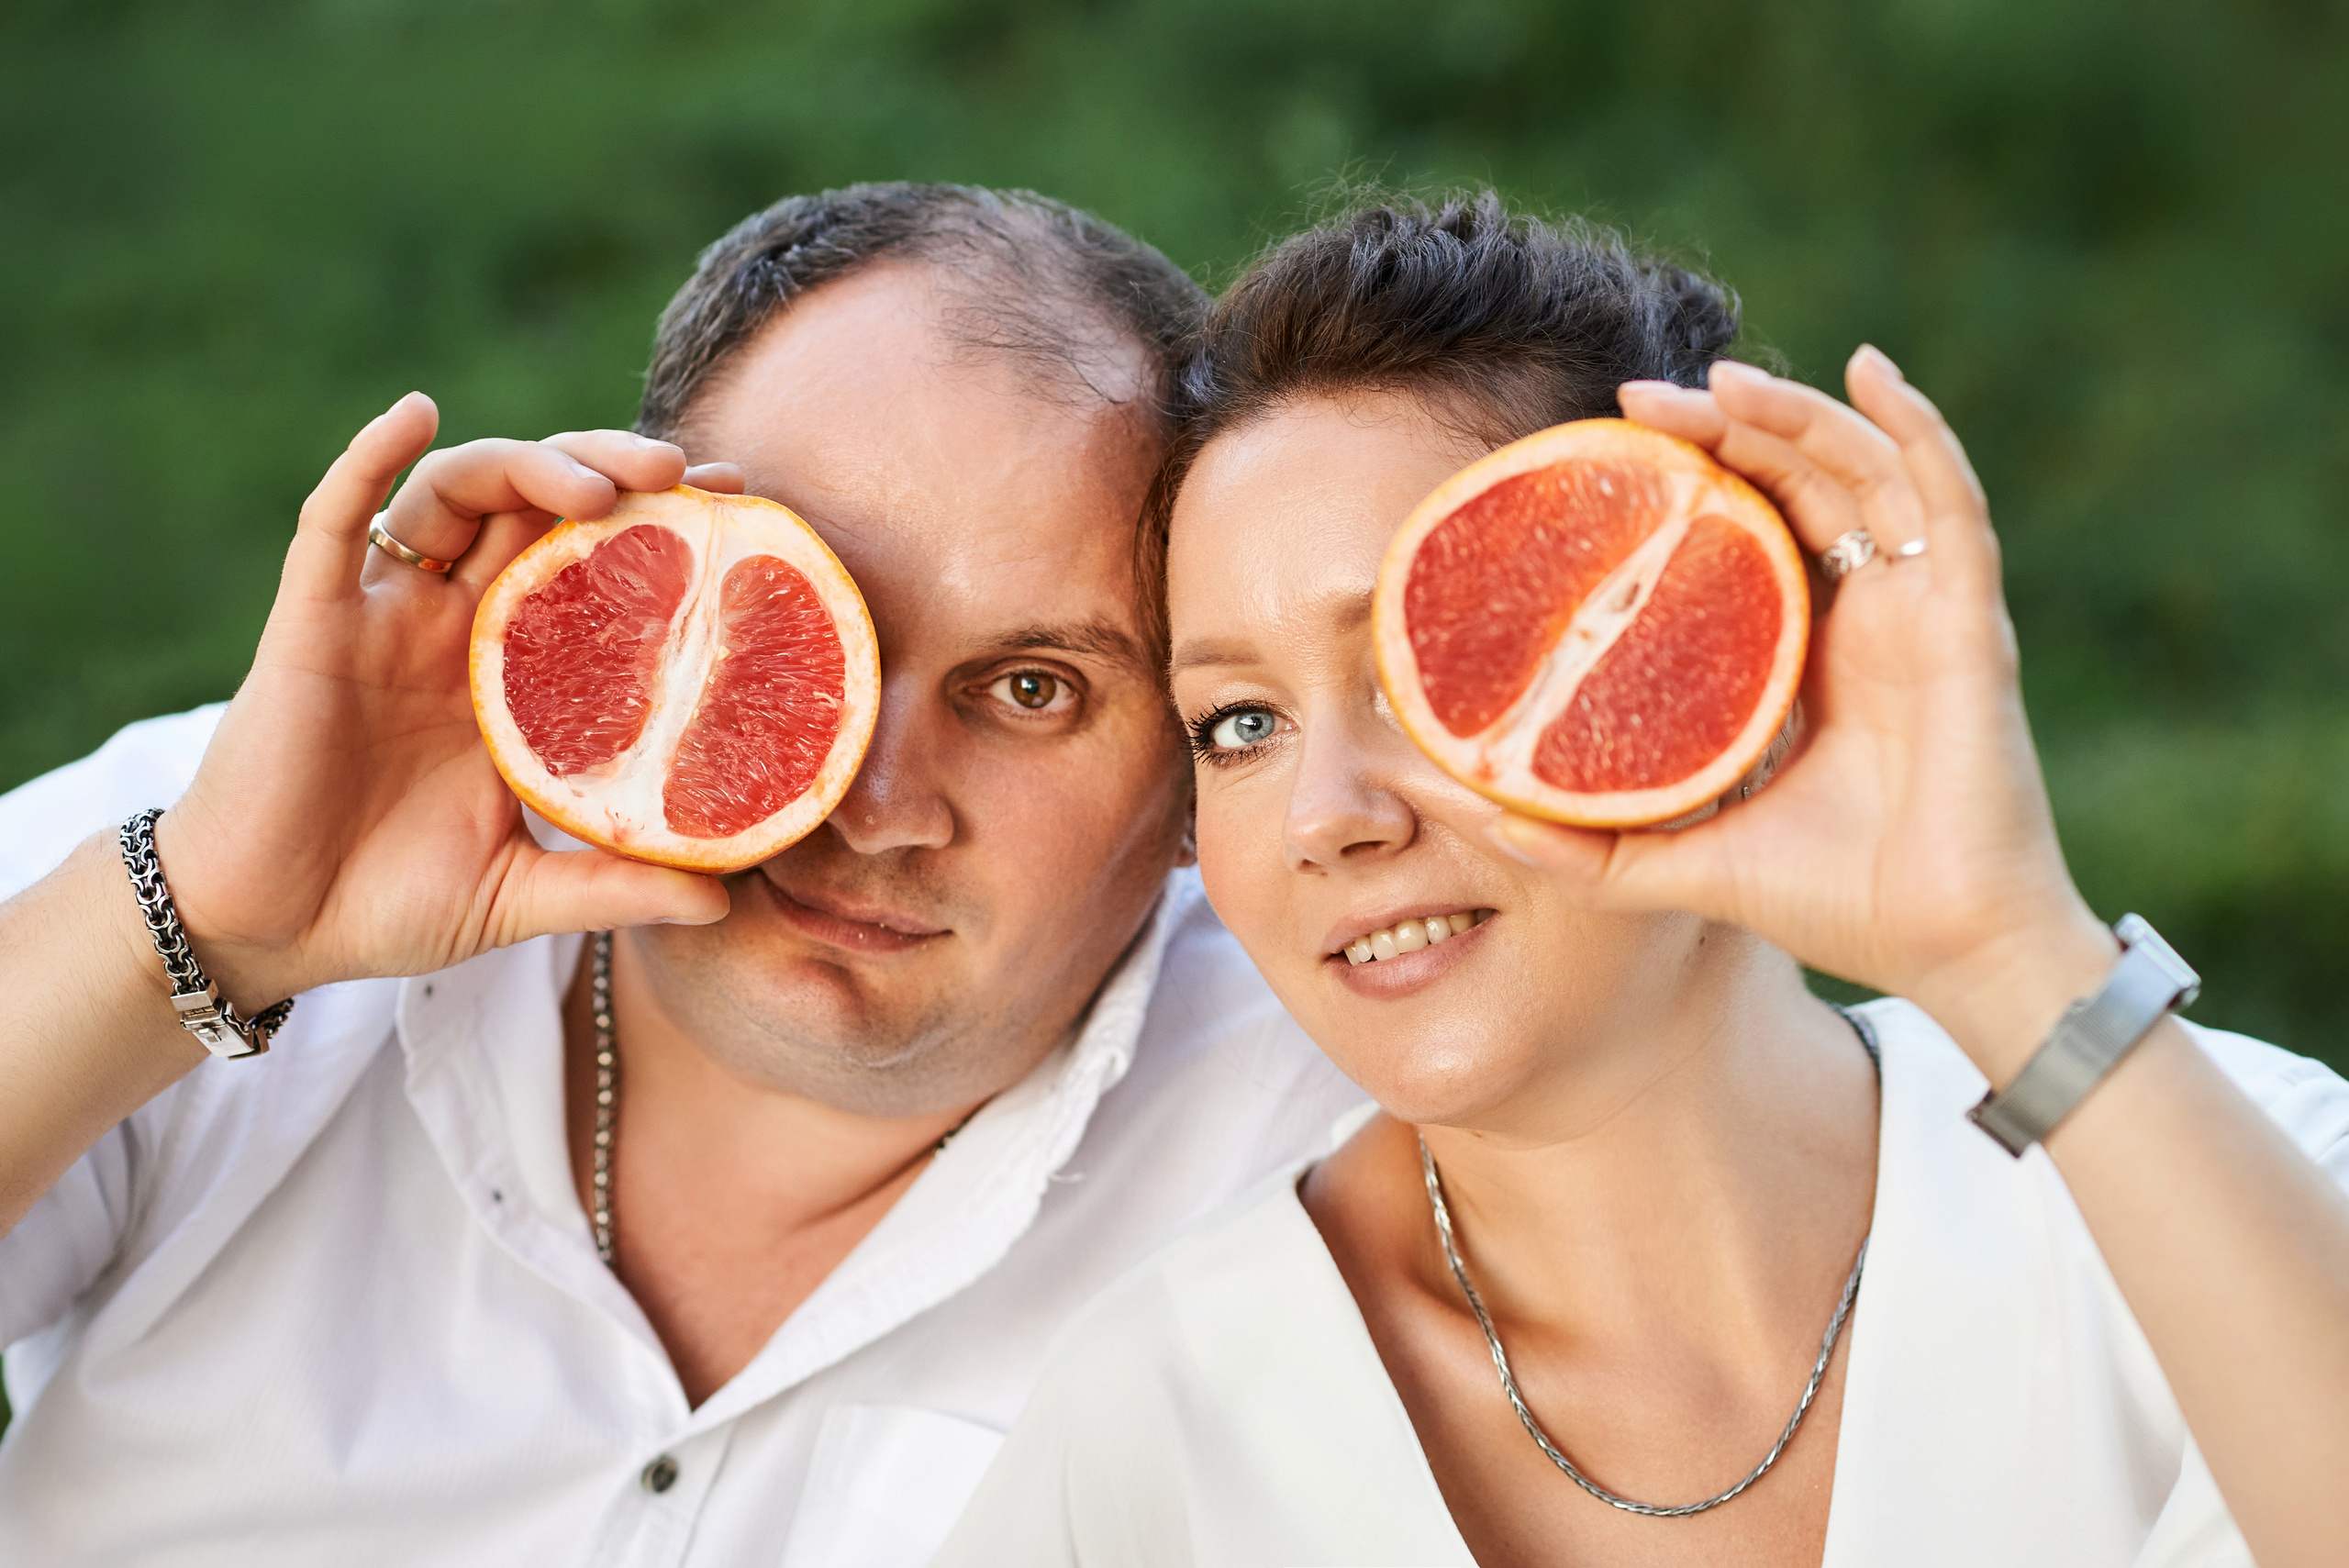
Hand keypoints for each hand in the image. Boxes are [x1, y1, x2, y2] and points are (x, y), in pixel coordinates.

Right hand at [153, 394, 741, 1008]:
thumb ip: (616, 888)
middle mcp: (456, 627)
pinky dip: (368, 457)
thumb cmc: (389, 905)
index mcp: (514, 674)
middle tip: (681, 472)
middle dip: (609, 468)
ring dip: (526, 465)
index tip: (736, 503)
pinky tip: (415, 412)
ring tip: (599, 482)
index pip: (596, 564)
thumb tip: (728, 902)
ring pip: (457, 494)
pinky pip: (334, 522)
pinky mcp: (312, 626)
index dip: (660, 524)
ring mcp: (384, 618)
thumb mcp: (521, 896)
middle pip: (539, 506)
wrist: (272, 933)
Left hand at [1491, 349, 2115, 1078]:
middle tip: (1634, 401)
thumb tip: (1471, 813)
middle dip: (1721, 428)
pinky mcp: (1968, 619)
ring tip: (1717, 377)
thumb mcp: (1680, 862)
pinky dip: (1915, 426)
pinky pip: (1946, 501)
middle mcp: (1863, 615)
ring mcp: (1921, 609)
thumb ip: (1586, 843)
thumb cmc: (1835, 902)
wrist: (1944, 951)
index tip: (1606, 448)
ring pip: (1861, 469)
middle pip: (1794, 482)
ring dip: (1793, 412)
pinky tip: (1869, 369)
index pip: (1745, 533)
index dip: (1689, 479)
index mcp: (1802, 654)